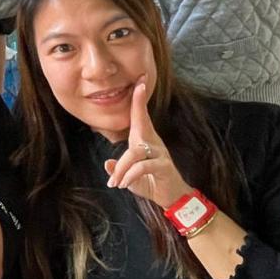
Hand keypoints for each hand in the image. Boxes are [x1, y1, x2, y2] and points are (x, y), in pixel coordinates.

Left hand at [103, 79, 193, 209]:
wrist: (171, 197)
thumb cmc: (150, 182)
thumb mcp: (129, 177)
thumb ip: (119, 169)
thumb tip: (108, 163)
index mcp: (144, 141)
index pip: (140, 117)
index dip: (139, 99)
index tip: (140, 81)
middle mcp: (153, 143)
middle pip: (142, 122)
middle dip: (139, 103)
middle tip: (138, 86)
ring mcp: (160, 154)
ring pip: (135, 152)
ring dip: (122, 167)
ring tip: (115, 182)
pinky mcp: (164, 167)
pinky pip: (143, 166)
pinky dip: (130, 176)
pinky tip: (124, 185)